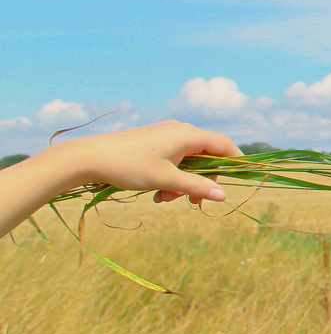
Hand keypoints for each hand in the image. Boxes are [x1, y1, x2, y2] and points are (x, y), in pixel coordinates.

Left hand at [38, 120, 241, 204]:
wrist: (88, 157)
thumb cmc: (129, 166)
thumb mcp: (166, 180)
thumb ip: (196, 187)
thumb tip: (224, 196)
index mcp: (188, 135)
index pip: (224, 145)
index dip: (235, 162)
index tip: (240, 180)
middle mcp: (181, 131)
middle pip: (206, 156)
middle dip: (201, 180)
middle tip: (191, 202)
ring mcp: (166, 134)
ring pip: (189, 160)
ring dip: (183, 182)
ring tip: (164, 199)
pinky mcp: (154, 141)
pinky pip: (174, 158)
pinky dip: (171, 175)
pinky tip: (156, 191)